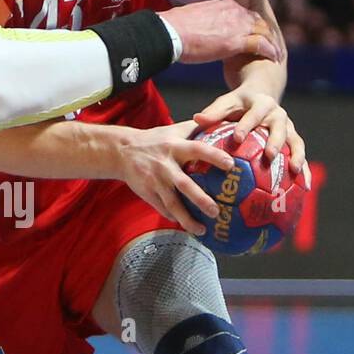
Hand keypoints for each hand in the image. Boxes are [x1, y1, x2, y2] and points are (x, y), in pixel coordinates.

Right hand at [116, 120, 234, 236]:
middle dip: (201, 199)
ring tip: (201, 230)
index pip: (197, 150)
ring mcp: (155, 181)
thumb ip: (196, 127)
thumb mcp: (174, 129)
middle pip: (185, 185)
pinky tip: (186, 224)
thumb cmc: (155, 140)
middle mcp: (165, 165)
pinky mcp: (147, 193)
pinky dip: (174, 217)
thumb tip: (224, 123)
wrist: (122, 151)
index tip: (230, 165)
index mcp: (174, 147)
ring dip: (187, 219)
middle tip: (216, 211)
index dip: (213, 156)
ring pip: (172, 204)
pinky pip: (162, 208)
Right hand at [165, 0, 281, 64]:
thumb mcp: (194, 17)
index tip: (255, 32)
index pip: (245, 14)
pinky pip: (261, 45)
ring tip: (276, 52)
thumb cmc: (175, 27)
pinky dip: (270, 50)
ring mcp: (237, 26)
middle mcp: (235, 12)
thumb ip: (204, 20)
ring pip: (263, 32)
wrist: (171, 31)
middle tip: (271, 43)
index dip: (253, 24)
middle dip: (266, 32)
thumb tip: (199, 27)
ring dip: (272, 42)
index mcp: (224, 5)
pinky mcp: (236, 41)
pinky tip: (274, 57)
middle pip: (258, 21)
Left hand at [193, 87, 305, 171]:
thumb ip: (214, 113)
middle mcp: (278, 115)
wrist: (261, 98)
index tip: (237, 138)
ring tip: (294, 172)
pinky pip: (301, 156)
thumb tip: (196, 119)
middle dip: (276, 142)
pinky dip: (305, 171)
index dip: (246, 126)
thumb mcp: (226, 103)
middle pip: (280, 128)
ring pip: (296, 142)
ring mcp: (289, 128)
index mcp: (261, 104)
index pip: (253, 114)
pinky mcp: (294, 140)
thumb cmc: (238, 105)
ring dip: (297, 156)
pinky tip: (305, 188)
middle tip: (269, 156)